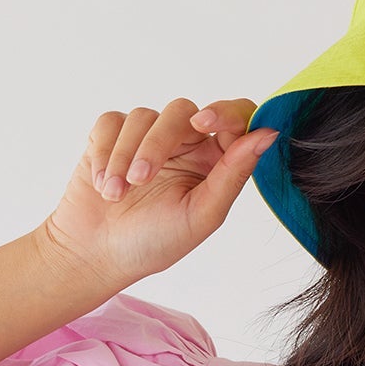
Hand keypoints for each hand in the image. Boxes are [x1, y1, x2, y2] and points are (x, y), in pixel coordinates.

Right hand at [39, 97, 276, 287]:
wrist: (95, 254)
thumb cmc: (153, 242)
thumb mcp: (202, 214)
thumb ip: (234, 173)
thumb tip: (269, 134)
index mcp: (214, 161)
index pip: (235, 118)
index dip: (224, 112)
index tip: (204, 122)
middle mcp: (184, 143)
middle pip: (182, 112)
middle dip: (157, 144)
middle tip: (140, 180)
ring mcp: (147, 136)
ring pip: (144, 117)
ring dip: (124, 156)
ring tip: (115, 195)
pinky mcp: (111, 135)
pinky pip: (112, 122)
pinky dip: (104, 153)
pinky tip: (101, 184)